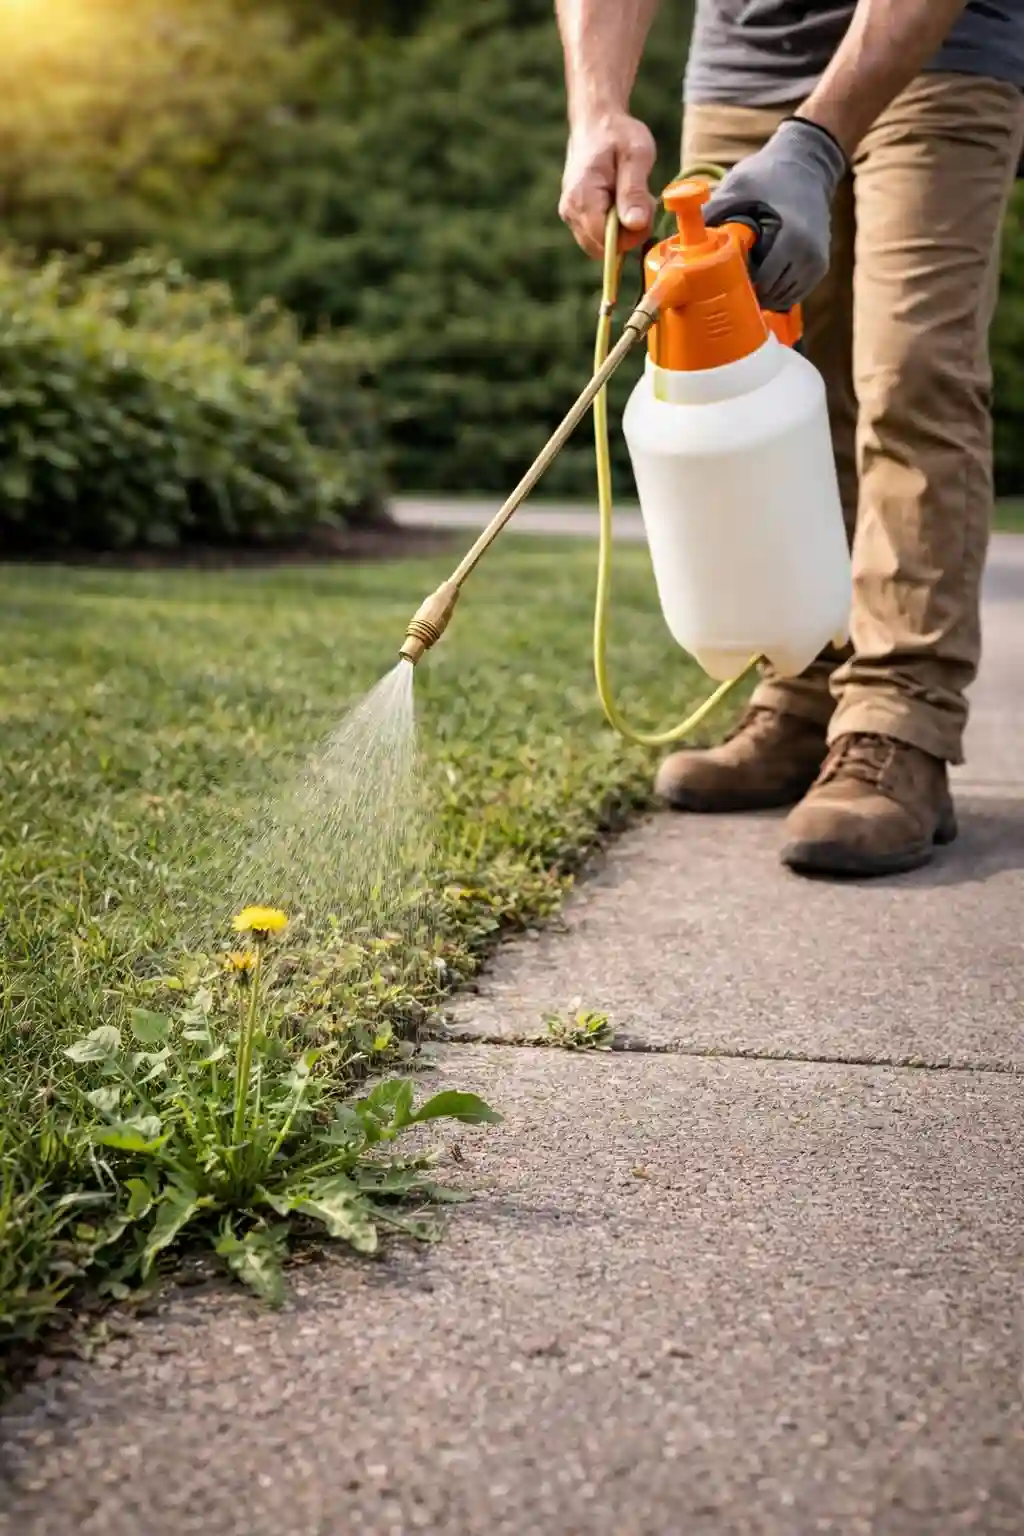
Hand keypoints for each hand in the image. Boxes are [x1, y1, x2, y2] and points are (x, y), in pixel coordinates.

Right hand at [559, 112, 656, 259]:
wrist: (596, 122)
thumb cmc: (618, 134)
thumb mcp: (636, 155)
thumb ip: (634, 191)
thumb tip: (635, 225)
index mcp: (582, 198)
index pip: (606, 241)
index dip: (631, 234)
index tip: (646, 207)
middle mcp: (570, 212)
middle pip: (603, 248)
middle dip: (628, 233)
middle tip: (641, 200)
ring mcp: (570, 217)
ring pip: (602, 245)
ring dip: (623, 230)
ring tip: (630, 197)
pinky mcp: (576, 218)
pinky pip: (599, 236)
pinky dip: (615, 226)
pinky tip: (622, 202)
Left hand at [703, 118, 846, 310]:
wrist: (809, 163)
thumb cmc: (770, 174)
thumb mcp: (739, 185)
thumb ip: (714, 212)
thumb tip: (685, 240)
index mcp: (793, 238)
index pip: (763, 283)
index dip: (739, 284)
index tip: (721, 277)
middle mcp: (809, 256)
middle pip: (771, 295)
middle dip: (748, 291)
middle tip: (727, 278)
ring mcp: (817, 264)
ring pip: (783, 299)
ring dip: (762, 293)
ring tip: (744, 273)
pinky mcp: (819, 267)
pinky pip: (793, 293)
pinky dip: (775, 290)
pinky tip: (761, 274)